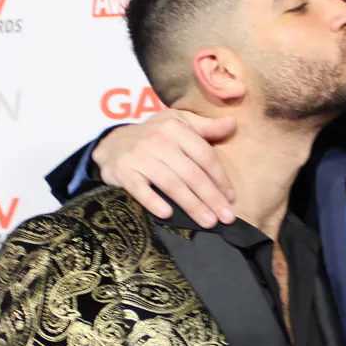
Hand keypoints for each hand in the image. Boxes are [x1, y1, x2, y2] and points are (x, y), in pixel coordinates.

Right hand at [93, 110, 237, 227]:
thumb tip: (233, 124)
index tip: (231, 198)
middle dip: (211, 197)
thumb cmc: (154, 135)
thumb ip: (206, 127)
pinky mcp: (124, 171)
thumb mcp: (179, 123)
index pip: (205, 156)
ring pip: (171, 184)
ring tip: (208, 222)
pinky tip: (168, 215)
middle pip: (192, 174)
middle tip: (226, 217)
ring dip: (192, 205)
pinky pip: (140, 189)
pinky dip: (153, 202)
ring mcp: (140, 156)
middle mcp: (159, 141)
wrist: (112, 143)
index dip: (220, 178)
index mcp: (176, 128)